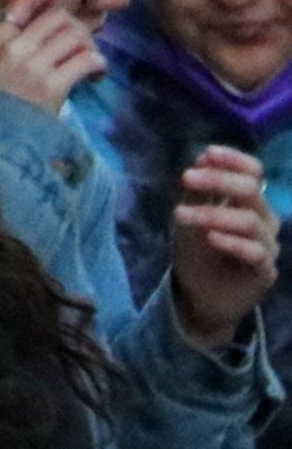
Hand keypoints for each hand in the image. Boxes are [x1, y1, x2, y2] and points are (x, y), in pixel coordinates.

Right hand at [0, 0, 110, 115]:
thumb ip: (11, 42)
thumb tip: (46, 22)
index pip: (22, 4)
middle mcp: (14, 48)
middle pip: (57, 17)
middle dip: (76, 26)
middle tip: (81, 42)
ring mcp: (34, 66)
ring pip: (75, 35)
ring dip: (89, 44)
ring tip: (89, 59)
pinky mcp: (54, 85)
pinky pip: (86, 60)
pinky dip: (98, 64)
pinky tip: (97, 75)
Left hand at [169, 146, 283, 351]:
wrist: (199, 295)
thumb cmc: (197, 251)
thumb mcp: (190, 215)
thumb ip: (199, 190)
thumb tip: (204, 157)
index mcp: (248, 203)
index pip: (254, 173)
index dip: (235, 161)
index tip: (208, 154)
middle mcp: (263, 220)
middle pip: (252, 191)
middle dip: (219, 180)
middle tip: (186, 178)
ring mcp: (267, 246)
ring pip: (249, 221)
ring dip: (212, 213)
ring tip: (180, 214)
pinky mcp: (265, 271)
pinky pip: (256, 252)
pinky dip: (232, 242)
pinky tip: (210, 238)